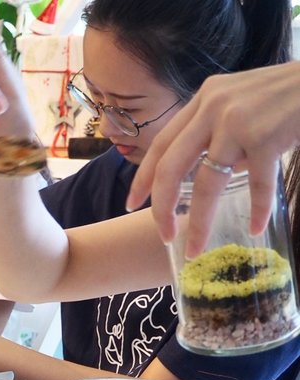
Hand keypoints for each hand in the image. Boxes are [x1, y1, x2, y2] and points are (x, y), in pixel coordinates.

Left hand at [128, 63, 299, 257]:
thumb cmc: (285, 95)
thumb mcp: (240, 104)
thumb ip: (218, 135)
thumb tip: (210, 176)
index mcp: (203, 100)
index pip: (161, 144)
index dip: (143, 177)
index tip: (131, 203)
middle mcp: (213, 109)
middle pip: (171, 167)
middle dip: (161, 207)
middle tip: (163, 234)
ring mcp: (237, 122)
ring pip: (206, 183)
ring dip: (200, 221)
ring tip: (195, 247)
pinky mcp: (267, 137)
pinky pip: (256, 185)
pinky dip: (257, 209)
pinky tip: (253, 227)